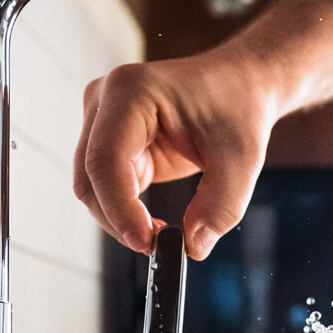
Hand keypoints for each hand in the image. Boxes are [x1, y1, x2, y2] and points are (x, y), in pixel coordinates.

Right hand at [73, 47, 279, 259]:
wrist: (240, 86)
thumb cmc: (238, 106)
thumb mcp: (242, 158)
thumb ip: (221, 206)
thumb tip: (194, 246)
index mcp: (132, 91)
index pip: (105, 159)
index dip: (119, 207)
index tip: (148, 241)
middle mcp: (106, 100)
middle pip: (90, 177)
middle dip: (119, 219)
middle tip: (158, 246)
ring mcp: (103, 120)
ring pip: (92, 187)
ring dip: (120, 218)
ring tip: (163, 233)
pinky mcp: (111, 141)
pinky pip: (106, 187)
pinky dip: (126, 211)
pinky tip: (155, 222)